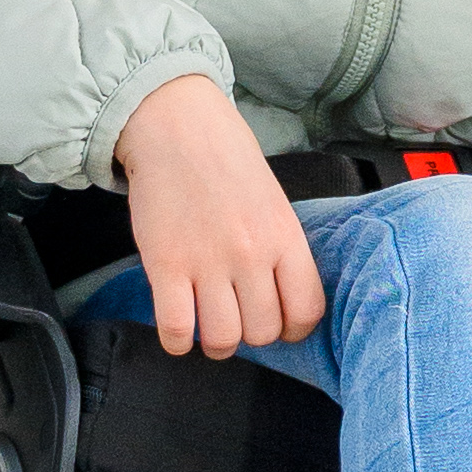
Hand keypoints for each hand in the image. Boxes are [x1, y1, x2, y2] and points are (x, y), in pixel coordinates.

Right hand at [117, 69, 329, 358]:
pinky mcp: (165, 264)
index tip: (279, 324)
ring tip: (208, 328)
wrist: (177, 127)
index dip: (293, 330)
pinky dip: (178, 342)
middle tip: (237, 319)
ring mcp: (207, 261)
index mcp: (285, 237)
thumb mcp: (274, 203)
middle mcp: (251, 254)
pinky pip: (177, 329)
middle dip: (251, 335)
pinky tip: (179, 331)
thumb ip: (282, 249)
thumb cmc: (227, 162)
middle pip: (263, 332)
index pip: (306, 311)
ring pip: (223, 339)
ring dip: (216, 344)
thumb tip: (284, 300)